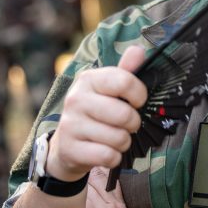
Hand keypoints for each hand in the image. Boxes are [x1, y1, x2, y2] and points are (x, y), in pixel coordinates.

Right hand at [46, 46, 146, 181]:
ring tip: (115, 138)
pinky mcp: (71, 149)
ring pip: (119, 138)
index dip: (139, 94)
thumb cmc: (96, 112)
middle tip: (127, 125)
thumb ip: (126, 71)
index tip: (138, 101)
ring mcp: (71, 125)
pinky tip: (106, 151)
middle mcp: (76, 99)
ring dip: (123, 142)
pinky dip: (114, 157)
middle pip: (124, 114)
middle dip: (133, 124)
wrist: (68, 145)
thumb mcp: (109, 89)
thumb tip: (138, 50)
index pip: (124, 81)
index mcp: (88, 79)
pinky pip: (108, 156)